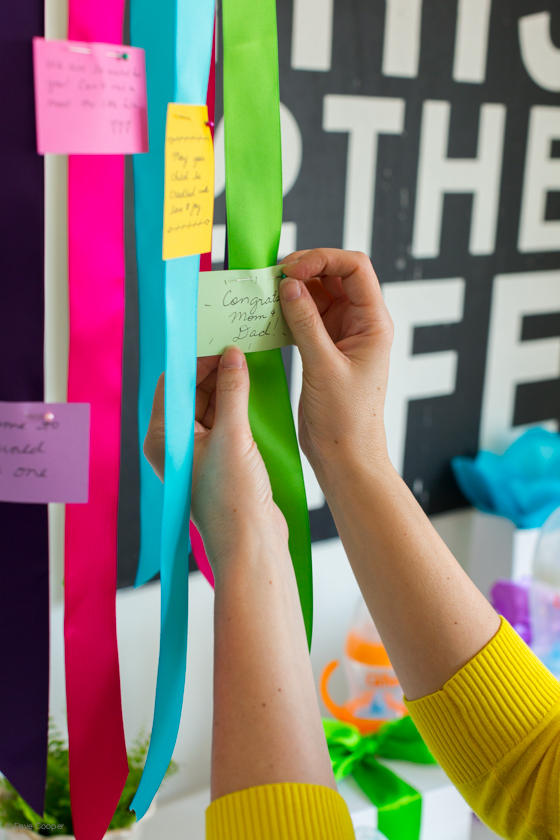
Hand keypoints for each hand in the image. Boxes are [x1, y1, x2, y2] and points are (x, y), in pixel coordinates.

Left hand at [143, 347, 288, 581]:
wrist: (252, 543)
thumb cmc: (232, 497)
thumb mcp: (233, 437)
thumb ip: (233, 392)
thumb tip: (232, 355)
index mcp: (163, 438)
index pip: (172, 385)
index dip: (194, 360)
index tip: (219, 342)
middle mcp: (176, 443)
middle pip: (191, 393)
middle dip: (213, 369)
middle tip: (239, 347)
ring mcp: (199, 452)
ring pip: (210, 405)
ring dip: (228, 386)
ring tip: (249, 363)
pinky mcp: (221, 459)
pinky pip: (226, 421)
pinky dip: (238, 404)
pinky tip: (255, 390)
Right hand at [279, 248, 393, 486]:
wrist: (344, 456)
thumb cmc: (346, 420)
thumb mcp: (323, 367)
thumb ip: (305, 323)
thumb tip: (288, 285)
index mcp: (372, 323)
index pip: (355, 269)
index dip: (323, 259)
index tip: (291, 270)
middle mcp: (359, 324)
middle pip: (334, 276)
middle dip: (304, 270)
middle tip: (272, 278)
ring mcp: (340, 336)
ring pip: (317, 296)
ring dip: (292, 291)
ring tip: (265, 295)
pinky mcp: (323, 349)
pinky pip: (305, 318)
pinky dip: (287, 313)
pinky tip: (268, 316)